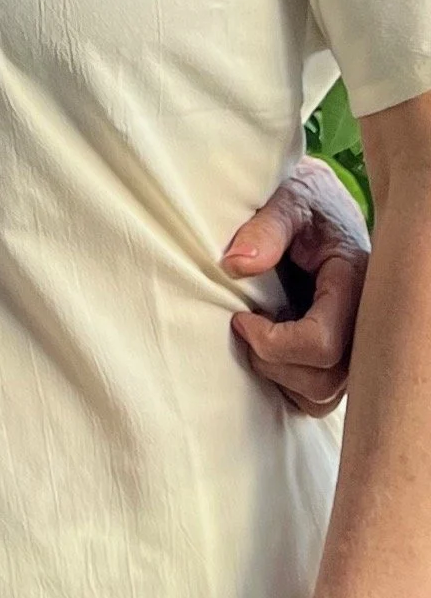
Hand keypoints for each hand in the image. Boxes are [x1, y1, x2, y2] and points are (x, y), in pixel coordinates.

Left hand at [223, 156, 369, 414]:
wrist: (320, 204)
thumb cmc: (304, 201)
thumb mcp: (287, 199)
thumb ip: (264, 227)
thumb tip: (235, 265)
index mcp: (355, 283)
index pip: (322, 343)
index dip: (273, 342)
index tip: (241, 317)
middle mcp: (364, 322)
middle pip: (324, 379)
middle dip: (273, 362)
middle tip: (244, 327)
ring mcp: (356, 343)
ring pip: (323, 396)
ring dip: (280, 377)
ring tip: (256, 337)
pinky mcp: (342, 355)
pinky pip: (321, 398)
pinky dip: (290, 385)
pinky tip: (271, 350)